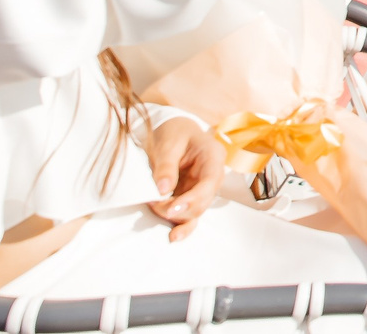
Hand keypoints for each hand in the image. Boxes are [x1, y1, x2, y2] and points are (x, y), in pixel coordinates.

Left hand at [143, 114, 225, 241]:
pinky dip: (181, 225)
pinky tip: (174, 236)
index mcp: (213, 156)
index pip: (209, 182)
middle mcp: (213, 175)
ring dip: (174, 214)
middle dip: (178, 208)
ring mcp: (203, 187)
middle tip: (153, 204)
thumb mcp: (168, 143)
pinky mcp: (192, 196)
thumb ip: (165, 166)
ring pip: (195, 211)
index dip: (192, 198)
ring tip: (153, 207)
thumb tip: (162, 190)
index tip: (171, 208)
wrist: (173, 130)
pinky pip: (190, 214)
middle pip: (203, 201)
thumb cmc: (174, 132)